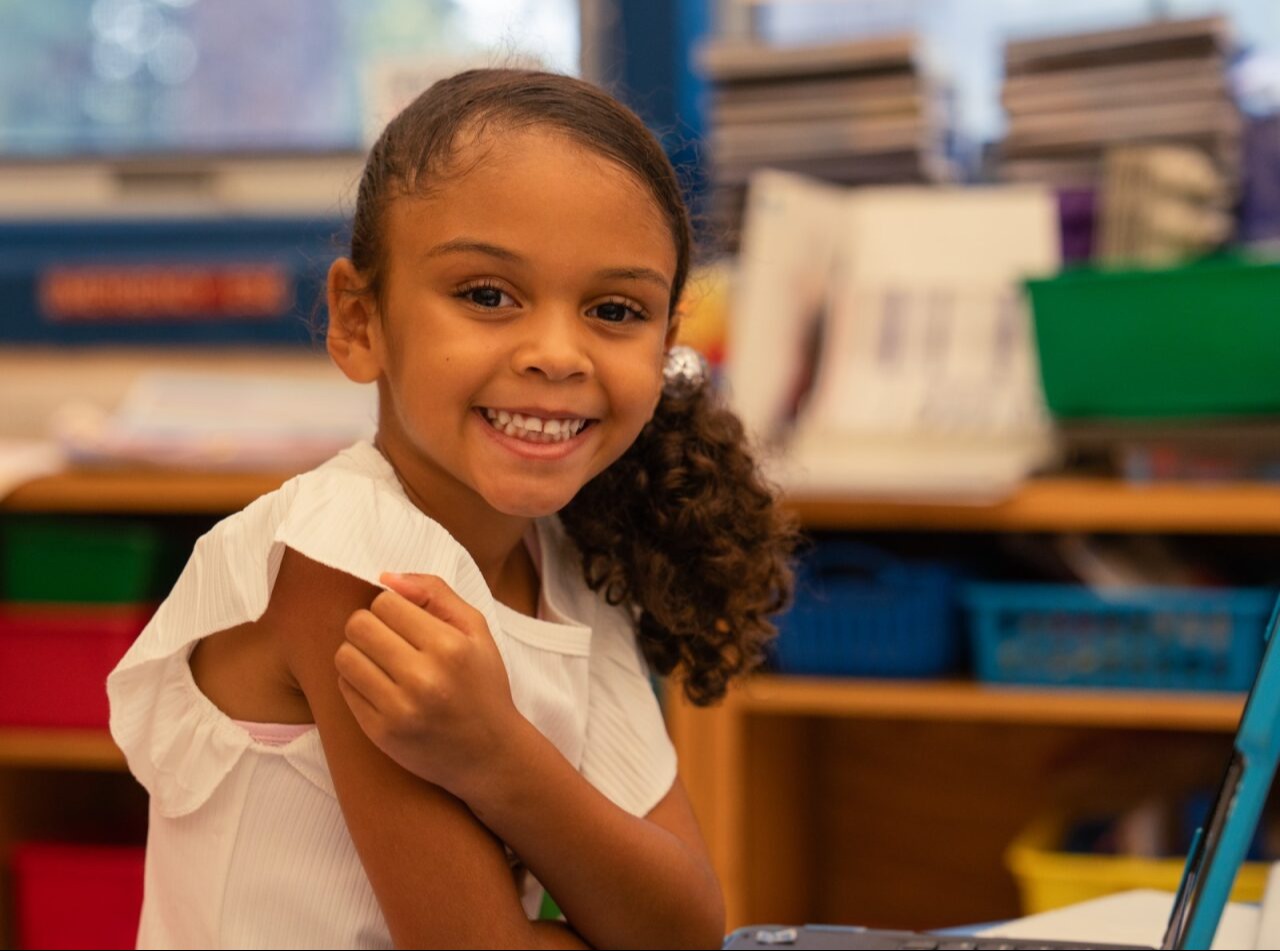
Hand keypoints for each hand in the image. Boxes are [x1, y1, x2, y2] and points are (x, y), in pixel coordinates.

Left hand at [335, 572, 519, 798]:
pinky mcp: (381, 733)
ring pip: (345, 656)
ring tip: (381, 661)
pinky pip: (345, 688)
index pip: (386, 602)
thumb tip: (386, 578)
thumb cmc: (483, 684)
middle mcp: (423, 679)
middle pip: (358, 625)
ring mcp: (399, 710)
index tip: (405, 621)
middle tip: (388, 638)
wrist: (490, 754)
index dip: (392, 606)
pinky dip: (357, 681)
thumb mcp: (476, 630)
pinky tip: (381, 686)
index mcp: (449, 647)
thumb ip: (436, 594)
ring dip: (358, 653)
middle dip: (369, 625)